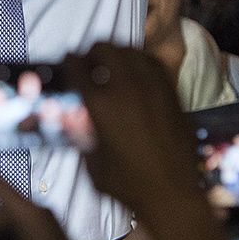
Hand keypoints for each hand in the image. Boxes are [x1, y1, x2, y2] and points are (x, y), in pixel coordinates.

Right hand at [61, 44, 229, 239]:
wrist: (171, 191)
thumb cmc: (127, 184)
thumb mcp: (92, 163)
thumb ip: (82, 135)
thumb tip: (77, 120)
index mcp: (101, 105)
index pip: (78, 69)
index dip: (69, 61)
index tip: (67, 60)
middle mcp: (126, 88)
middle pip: (105, 49)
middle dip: (92, 51)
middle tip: (88, 60)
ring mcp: (153, 86)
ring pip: (131, 50)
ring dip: (117, 51)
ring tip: (111, 62)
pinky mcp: (171, 91)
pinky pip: (154, 62)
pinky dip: (141, 59)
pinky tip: (137, 69)